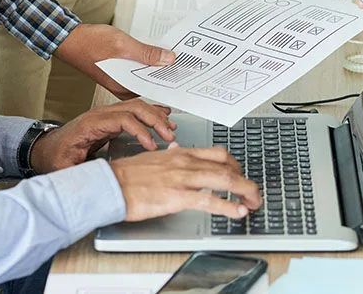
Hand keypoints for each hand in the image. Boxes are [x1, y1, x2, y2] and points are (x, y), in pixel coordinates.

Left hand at [29, 99, 176, 173]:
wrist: (45, 149)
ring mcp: (106, 114)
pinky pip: (134, 110)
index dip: (140, 130)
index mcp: (90, 125)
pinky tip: (163, 114)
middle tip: (169, 134)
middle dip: (154, 120)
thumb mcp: (64, 168)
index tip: (152, 145)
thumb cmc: (55, 157)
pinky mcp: (111, 118)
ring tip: (171, 127)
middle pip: (133, 108)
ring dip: (156, 115)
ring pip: (136, 106)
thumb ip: (81, 172)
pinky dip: (150, 111)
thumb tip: (100, 178)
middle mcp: (100, 115)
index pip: (122, 119)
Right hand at [54, 24, 175, 98]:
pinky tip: (157, 56)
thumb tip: (168, 59)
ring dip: (158, 68)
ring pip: (146, 76)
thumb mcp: (123, 45)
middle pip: (152, 83)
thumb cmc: (90, 43)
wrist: (68, 38)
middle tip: (185, 67)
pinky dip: (148, 63)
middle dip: (167, 75)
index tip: (186, 76)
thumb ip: (147, 53)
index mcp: (125, 87)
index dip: (170, 82)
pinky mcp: (119, 72)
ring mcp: (121, 80)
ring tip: (174, 60)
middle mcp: (123, 87)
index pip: (154, 88)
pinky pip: (138, 70)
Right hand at [110, 143, 261, 220]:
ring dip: (244, 192)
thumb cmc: (127, 175)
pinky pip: (209, 200)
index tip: (242, 176)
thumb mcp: (152, 158)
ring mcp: (182, 178)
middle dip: (246, 181)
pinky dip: (228, 207)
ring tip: (253, 203)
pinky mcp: (176, 196)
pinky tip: (237, 212)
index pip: (219, 154)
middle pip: (228, 167)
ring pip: (225, 180)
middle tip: (253, 194)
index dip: (236, 166)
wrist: (109, 184)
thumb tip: (177, 151)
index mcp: (181, 153)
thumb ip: (170, 156)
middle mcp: (185, 162)